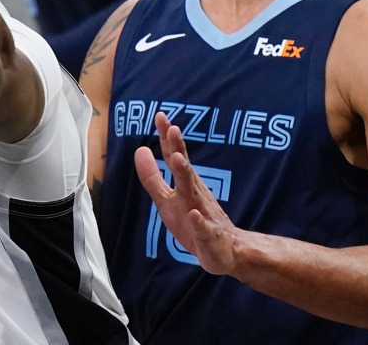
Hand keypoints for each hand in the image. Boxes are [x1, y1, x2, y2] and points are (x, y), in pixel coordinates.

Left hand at [134, 112, 242, 274]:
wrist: (227, 251)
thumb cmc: (193, 221)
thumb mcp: (166, 199)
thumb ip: (152, 177)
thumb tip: (140, 150)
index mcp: (185, 185)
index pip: (175, 157)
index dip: (167, 138)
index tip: (160, 115)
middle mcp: (195, 195)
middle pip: (186, 169)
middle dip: (179, 149)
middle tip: (173, 128)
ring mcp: (204, 215)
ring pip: (195, 194)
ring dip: (186, 176)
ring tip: (178, 159)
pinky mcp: (210, 237)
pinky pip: (204, 229)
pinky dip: (199, 222)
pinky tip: (193, 215)